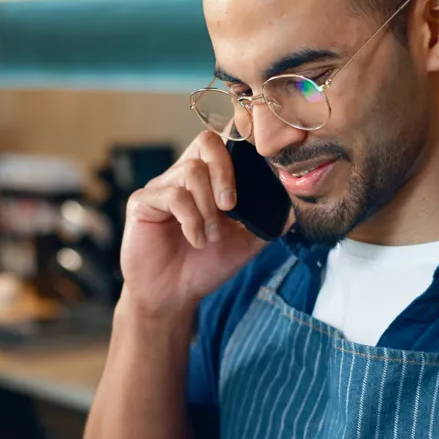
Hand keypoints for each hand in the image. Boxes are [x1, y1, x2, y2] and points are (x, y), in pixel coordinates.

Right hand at [120, 132, 268, 316]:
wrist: (174, 296)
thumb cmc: (205, 265)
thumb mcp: (246, 242)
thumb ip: (268, 220)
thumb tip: (296, 203)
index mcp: (209, 179)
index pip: (225, 142)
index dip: (241, 144)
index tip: (258, 168)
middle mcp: (183, 176)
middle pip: (207, 142)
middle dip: (225, 172)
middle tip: (231, 206)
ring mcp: (161, 187)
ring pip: (191, 171)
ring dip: (208, 207)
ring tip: (211, 236)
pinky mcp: (142, 202)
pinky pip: (172, 195)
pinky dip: (191, 219)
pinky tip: (195, 239)